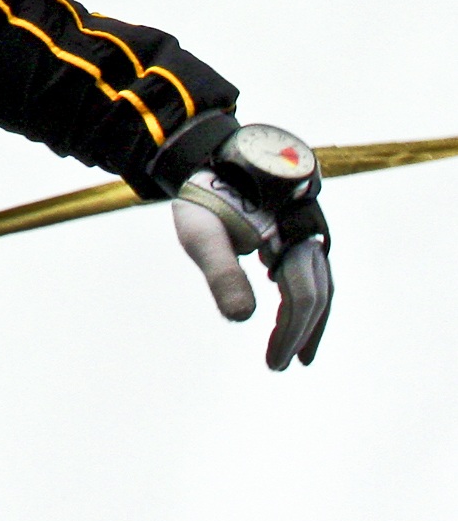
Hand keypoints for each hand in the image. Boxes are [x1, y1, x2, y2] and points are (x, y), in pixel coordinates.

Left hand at [169, 121, 332, 369]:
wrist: (207, 155)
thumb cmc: (202, 193)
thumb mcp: (203, 234)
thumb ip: (222, 273)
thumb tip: (240, 319)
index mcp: (293, 232)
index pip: (303, 293)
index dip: (293, 331)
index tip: (275, 362)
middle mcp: (309, 231)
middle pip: (317, 292)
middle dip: (302, 332)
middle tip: (283, 365)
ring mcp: (304, 230)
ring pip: (318, 283)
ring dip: (307, 320)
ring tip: (295, 353)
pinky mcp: (294, 231)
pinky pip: (307, 271)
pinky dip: (301, 298)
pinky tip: (287, 318)